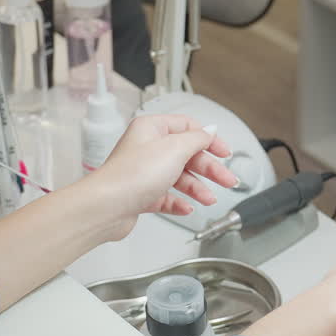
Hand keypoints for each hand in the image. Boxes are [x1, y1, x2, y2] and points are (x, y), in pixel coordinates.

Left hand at [88, 114, 236, 239]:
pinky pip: (166, 196)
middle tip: (227, 180)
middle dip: (209, 169)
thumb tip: (210, 130)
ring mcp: (144, 172)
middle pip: (187, 155)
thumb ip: (197, 138)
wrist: (108, 207)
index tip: (224, 152)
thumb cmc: (132, 174)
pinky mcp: (141, 194)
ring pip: (179, 177)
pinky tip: (187, 207)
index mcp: (152, 129)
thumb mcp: (175, 148)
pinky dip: (179, 202)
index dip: (209, 140)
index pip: (188, 127)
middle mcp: (147, 148)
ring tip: (209, 199)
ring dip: (197, 188)